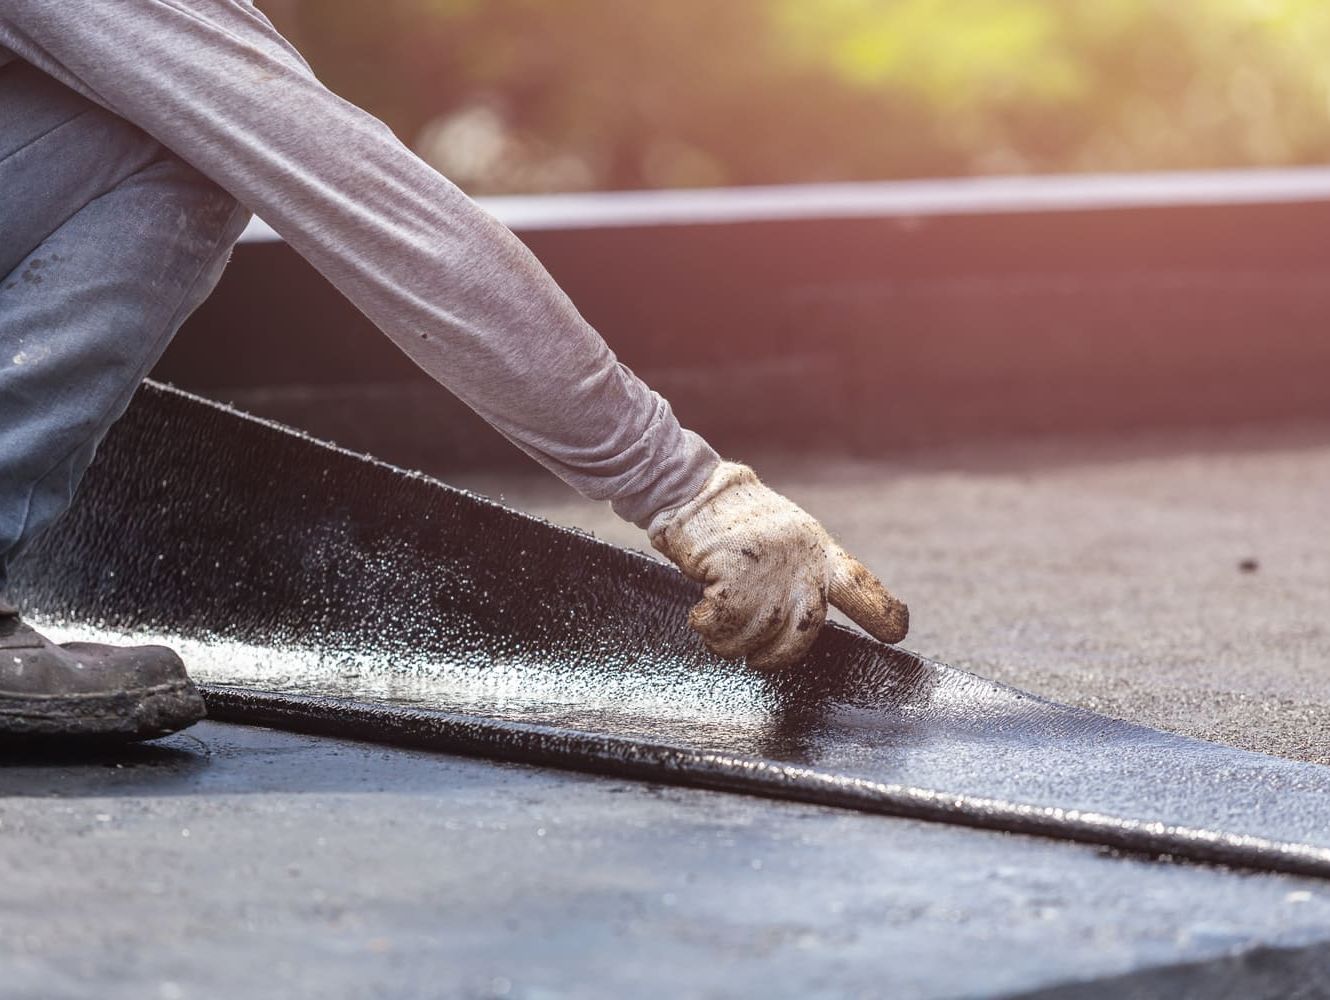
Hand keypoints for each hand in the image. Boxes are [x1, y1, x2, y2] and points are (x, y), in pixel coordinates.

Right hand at [648, 462, 907, 669]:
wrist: (694, 490)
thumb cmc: (735, 525)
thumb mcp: (784, 542)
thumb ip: (800, 575)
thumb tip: (800, 624)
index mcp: (818, 551)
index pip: (858, 584)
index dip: (880, 611)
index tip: (896, 632)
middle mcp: (799, 558)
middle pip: (806, 629)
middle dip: (778, 654)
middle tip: (757, 658)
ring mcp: (767, 564)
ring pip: (757, 633)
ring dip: (731, 641)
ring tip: (715, 625)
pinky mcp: (732, 568)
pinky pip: (723, 623)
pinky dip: (707, 627)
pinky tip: (699, 614)